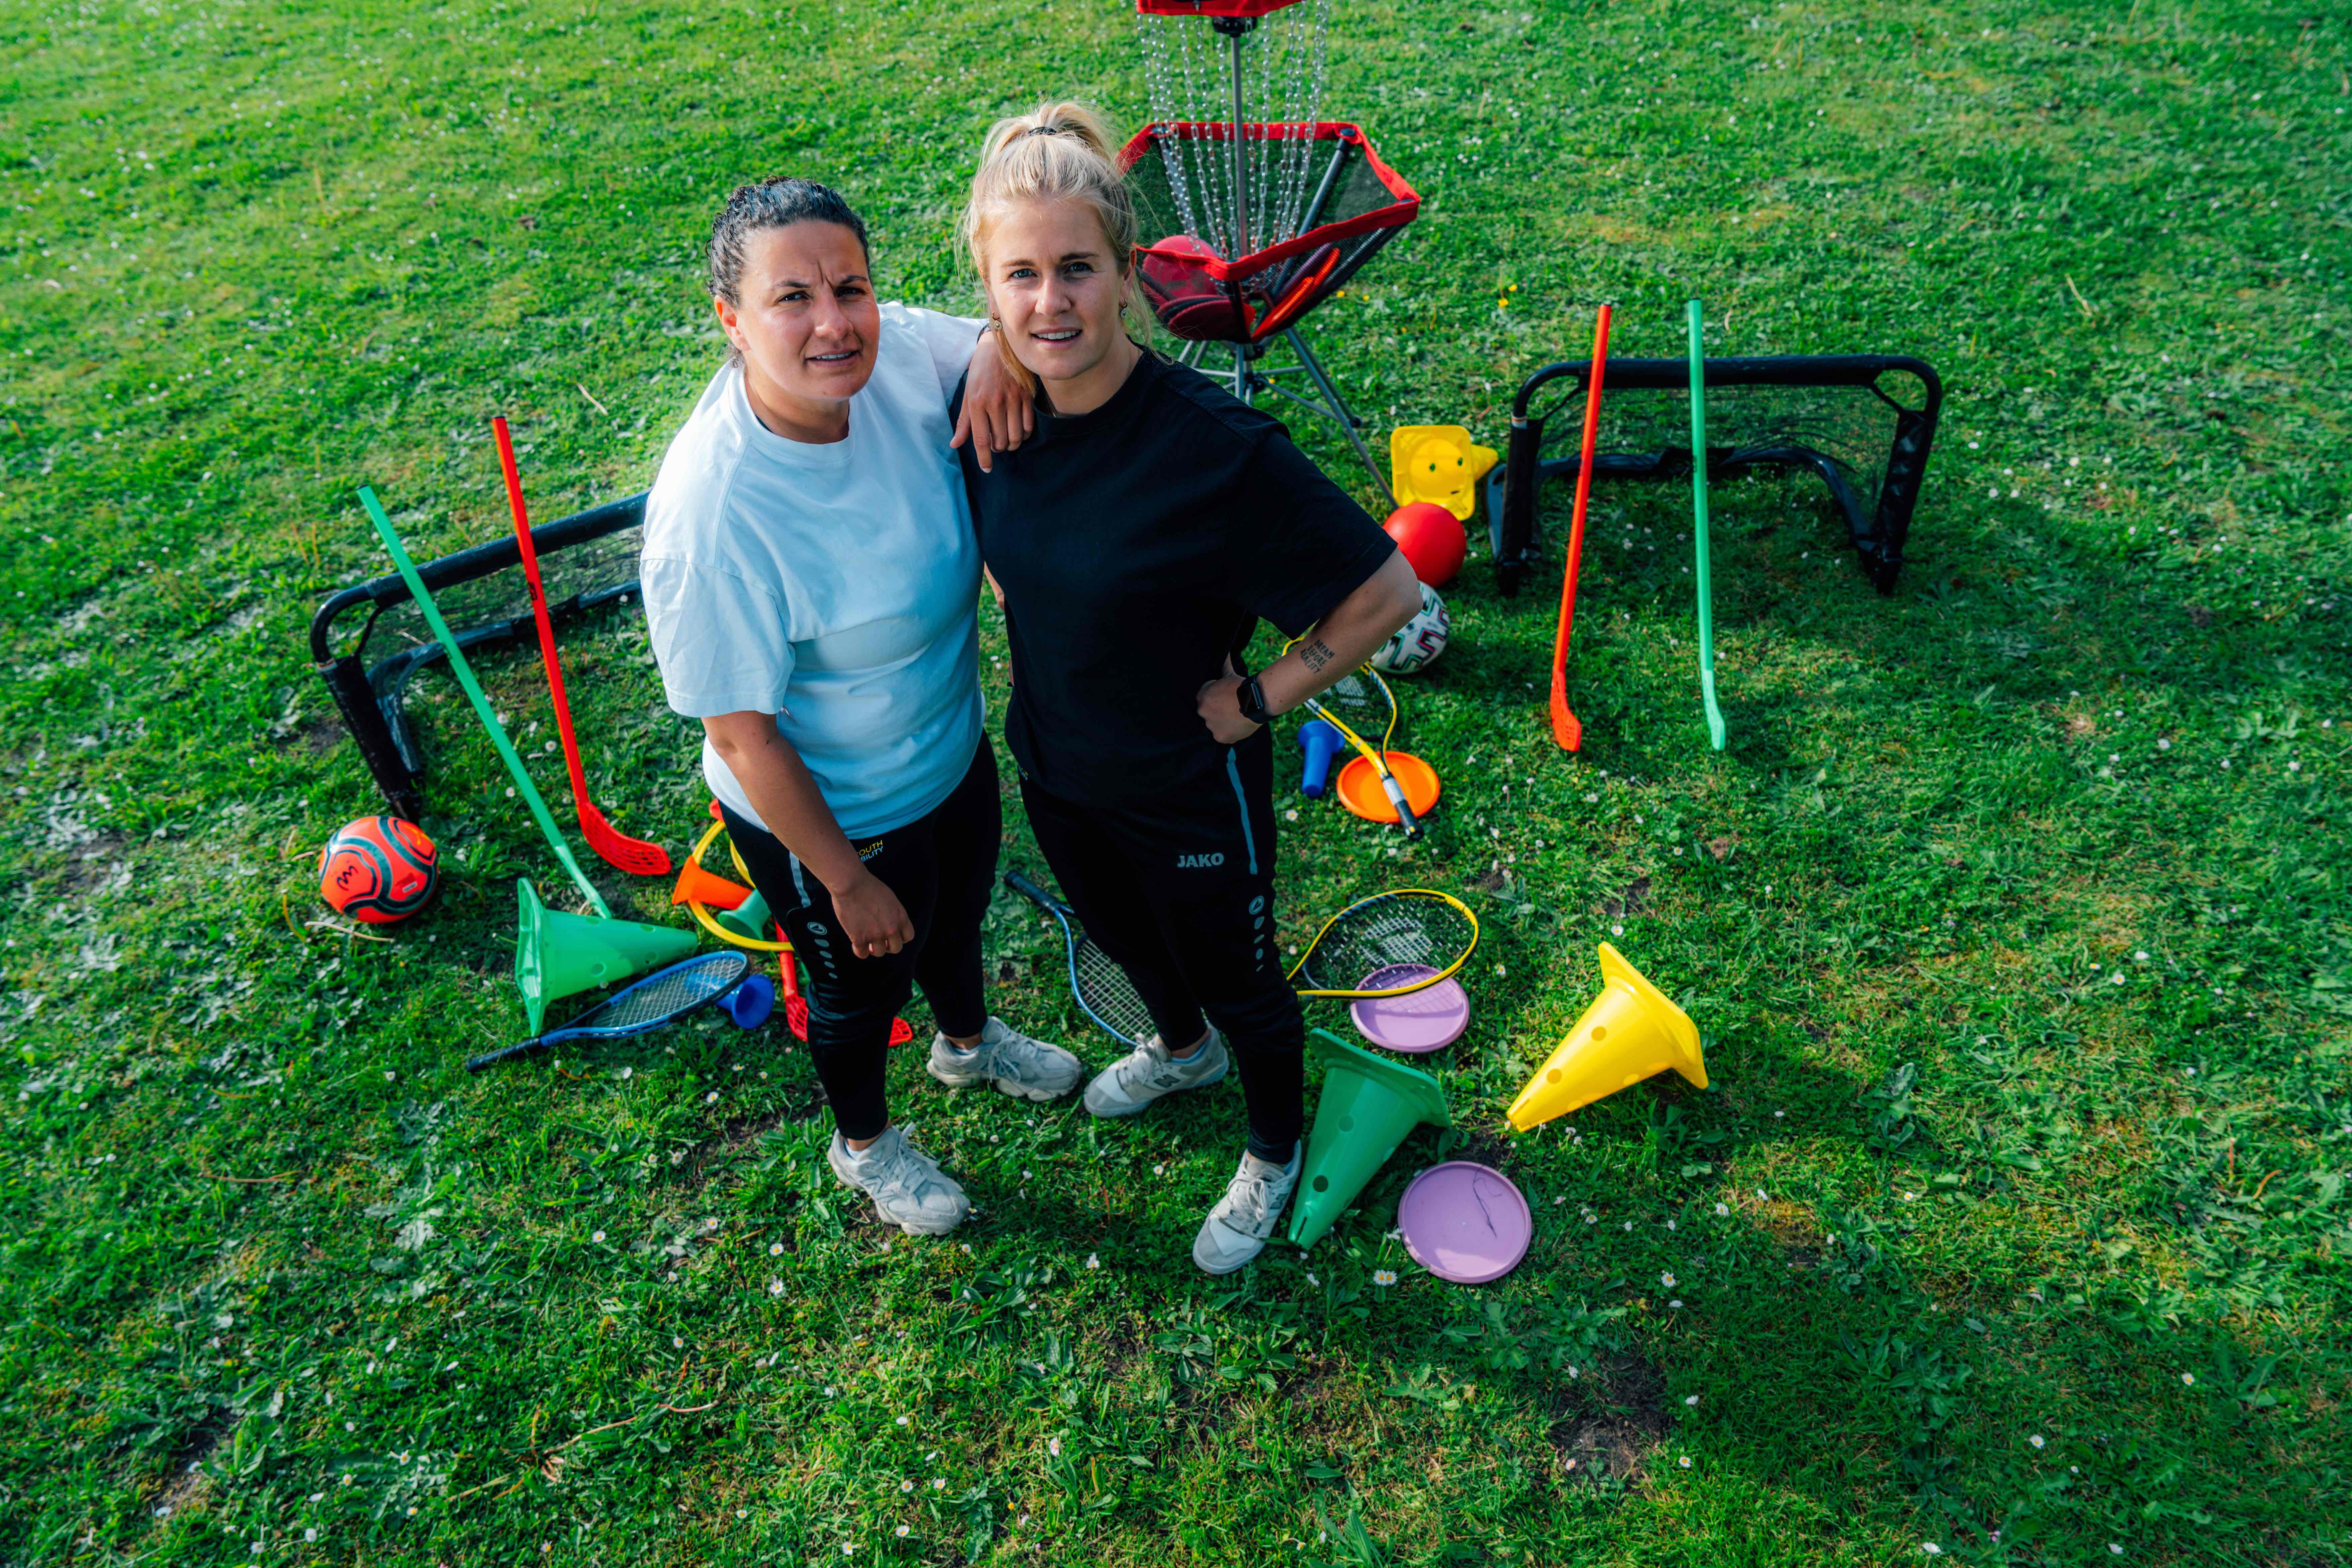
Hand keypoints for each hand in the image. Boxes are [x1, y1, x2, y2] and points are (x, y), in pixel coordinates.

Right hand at [829, 869, 915, 959]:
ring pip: (879, 953)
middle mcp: (891, 929)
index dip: (899, 938)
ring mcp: (876, 935)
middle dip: (888, 946)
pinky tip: (855, 943)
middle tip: (879, 941)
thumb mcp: (890, 899)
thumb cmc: (868, 887)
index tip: (891, 935)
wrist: (850, 884)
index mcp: (901, 917)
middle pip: (896, 948)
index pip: (908, 937)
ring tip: (867, 942)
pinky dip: (858, 950)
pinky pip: (861, 954)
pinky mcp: (859, 939)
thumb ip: (893, 914)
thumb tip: (890, 923)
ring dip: (873, 949)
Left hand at [949, 332, 1034, 472]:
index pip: (981, 440)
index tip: (987, 469)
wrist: (999, 347)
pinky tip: (1020, 432)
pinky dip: (1024, 434)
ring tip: (1007, 441)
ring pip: (1016, 436)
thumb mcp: (968, 394)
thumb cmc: (980, 372)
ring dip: (1011, 444)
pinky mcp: (1026, 396)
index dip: (984, 459)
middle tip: (995, 445)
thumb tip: (955, 444)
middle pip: (1000, 441)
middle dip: (997, 449)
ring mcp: (1012, 399)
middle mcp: (994, 403)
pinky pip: (1028, 425)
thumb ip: (964, 422)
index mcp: (976, 403)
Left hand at [1196, 673, 1261, 744]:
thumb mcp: (1230, 674)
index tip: (1226, 697)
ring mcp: (1211, 725)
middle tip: (1232, 708)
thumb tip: (1226, 653)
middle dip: (1218, 711)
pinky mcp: (1220, 737)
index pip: (1205, 698)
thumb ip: (1223, 666)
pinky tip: (1238, 725)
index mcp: (1202, 697)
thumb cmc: (1243, 687)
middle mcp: (1202, 712)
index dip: (1216, 697)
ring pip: (1215, 725)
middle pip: (1209, 713)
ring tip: (1236, 716)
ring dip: (1223, 722)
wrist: (1256, 702)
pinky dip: (1230, 732)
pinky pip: (1223, 735)